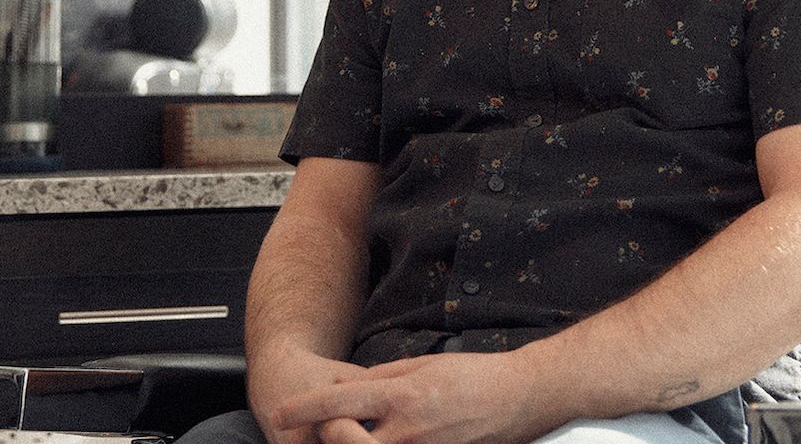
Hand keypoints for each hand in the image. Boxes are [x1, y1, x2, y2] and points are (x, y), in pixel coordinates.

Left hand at [273, 351, 562, 443]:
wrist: (519, 399)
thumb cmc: (475, 377)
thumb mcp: (423, 366)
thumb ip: (383, 380)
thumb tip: (352, 389)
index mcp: (402, 395)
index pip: (339, 402)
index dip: (305, 408)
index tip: (282, 412)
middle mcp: (407, 429)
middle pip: (346, 442)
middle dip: (325, 437)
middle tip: (318, 430)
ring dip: (354, 443)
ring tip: (348, 433)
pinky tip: (382, 437)